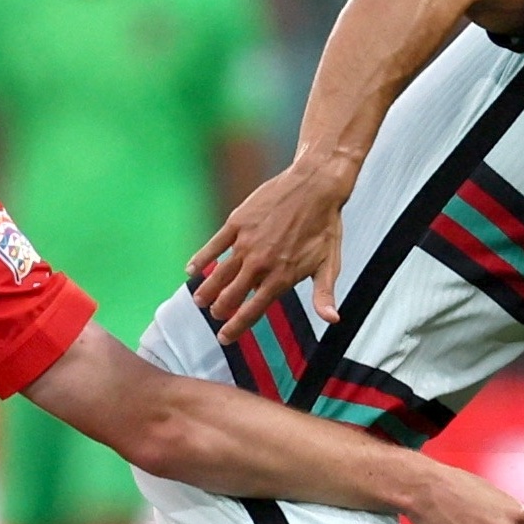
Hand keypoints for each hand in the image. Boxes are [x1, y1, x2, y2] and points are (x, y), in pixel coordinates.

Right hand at [189, 153, 353, 344]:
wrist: (316, 185)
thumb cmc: (325, 225)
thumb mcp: (329, 264)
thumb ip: (324, 294)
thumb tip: (332, 319)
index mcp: (280, 278)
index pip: (252, 310)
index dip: (236, 327)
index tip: (224, 338)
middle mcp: (260, 264)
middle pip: (232, 295)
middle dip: (221, 310)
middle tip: (215, 315)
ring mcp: (246, 243)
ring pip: (220, 274)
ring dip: (207, 290)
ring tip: (199, 301)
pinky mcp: (238, 223)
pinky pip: (214, 245)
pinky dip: (201, 258)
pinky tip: (191, 269)